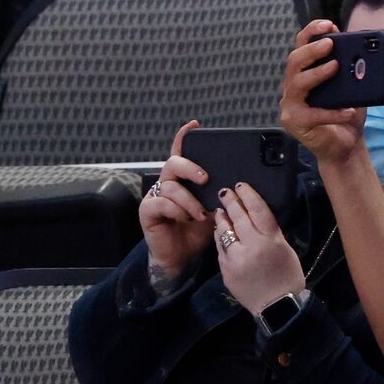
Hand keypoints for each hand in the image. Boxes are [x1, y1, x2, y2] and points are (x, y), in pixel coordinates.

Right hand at [142, 121, 215, 289]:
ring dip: (189, 200)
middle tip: (205, 179)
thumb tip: (236, 183)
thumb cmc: (196, 232)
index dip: (185, 136)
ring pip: (170, 186)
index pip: (181, 152)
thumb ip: (217, 195)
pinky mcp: (147, 211)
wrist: (182, 257)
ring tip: (200, 215)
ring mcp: (155, 196)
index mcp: (182, 180)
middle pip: (174, 163)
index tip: (196, 125)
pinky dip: (176, 210)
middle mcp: (166, 183)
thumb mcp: (212, 209)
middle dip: (191, 168)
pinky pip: (161, 203)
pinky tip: (185, 219)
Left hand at [210, 181, 307, 315]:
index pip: (257, 210)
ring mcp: (236, 259)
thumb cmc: (287, 276)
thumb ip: (270, 232)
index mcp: (271, 240)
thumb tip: (254, 215)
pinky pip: (220, 249)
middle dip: (230, 202)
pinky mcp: (226, 271)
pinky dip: (220, 239)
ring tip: (220, 211)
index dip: (248, 195)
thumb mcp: (284, 249)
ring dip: (222, 219)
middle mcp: (252, 247)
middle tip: (225, 192)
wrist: (277, 307)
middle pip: (238, 217)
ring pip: (224, 232)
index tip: (240, 186)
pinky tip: (220, 233)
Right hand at [278, 20, 367, 166]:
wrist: (344, 147)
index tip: (328, 24)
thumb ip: (352, 74)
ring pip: (298, 83)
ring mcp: (291, 105)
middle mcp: (292, 86)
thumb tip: (363, 56)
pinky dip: (333, 112)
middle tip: (330, 43)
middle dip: (312, 49)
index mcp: (303, 74)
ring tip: (335, 67)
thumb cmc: (345, 116)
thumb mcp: (351, 90)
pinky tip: (348, 110)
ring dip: (317, 72)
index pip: (301, 46)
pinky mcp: (295, 123)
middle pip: (294, 61)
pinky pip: (313, 114)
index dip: (311, 32)